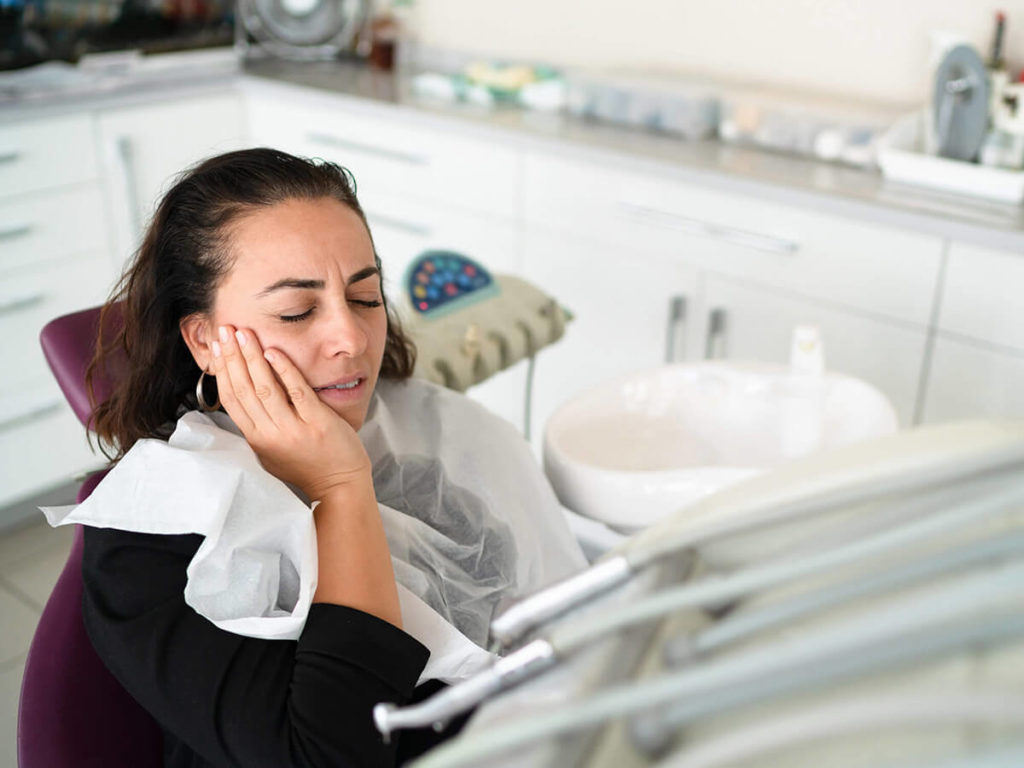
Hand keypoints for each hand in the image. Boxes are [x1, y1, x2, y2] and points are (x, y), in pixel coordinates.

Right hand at [210, 325, 371, 499]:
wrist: (339, 485)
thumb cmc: (306, 464)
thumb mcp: (271, 449)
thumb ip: (257, 424)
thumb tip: (241, 393)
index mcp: (256, 439)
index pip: (230, 399)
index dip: (221, 370)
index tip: (215, 346)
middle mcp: (270, 434)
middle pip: (243, 389)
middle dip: (231, 356)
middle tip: (224, 330)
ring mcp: (293, 429)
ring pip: (264, 388)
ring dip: (252, 357)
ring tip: (244, 333)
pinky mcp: (317, 423)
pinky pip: (297, 392)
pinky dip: (284, 370)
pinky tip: (274, 352)